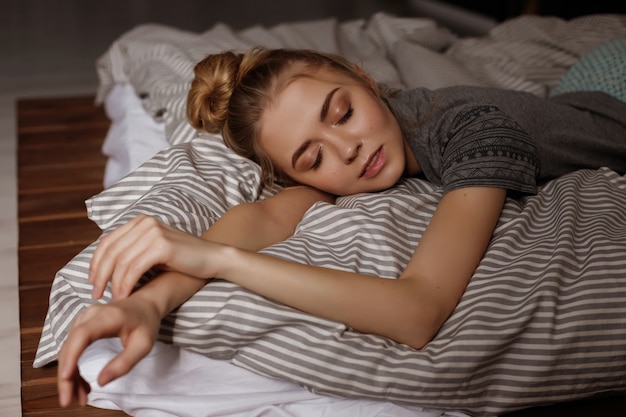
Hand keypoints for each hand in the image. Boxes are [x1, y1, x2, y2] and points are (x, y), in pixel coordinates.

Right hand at [57, 296, 160, 406]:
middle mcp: (90, 315)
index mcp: (108, 317)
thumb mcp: (144, 345)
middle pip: (70, 346)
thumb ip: (125, 362)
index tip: (65, 378)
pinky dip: (73, 368)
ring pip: (68, 351)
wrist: (144, 304)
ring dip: (69, 376)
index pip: (82, 335)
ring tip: (79, 398)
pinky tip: (81, 385)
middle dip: (66, 376)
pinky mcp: (81, 327)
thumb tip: (101, 382)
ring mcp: (83, 320)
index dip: (70, 357)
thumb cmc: (146, 323)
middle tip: (69, 401)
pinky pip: (72, 349)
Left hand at [90, 215, 221, 299]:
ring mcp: (154, 232)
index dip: (96, 263)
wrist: (213, 259)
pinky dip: (126, 284)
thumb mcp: (154, 250)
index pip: (108, 241)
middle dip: (100, 275)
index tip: (92, 282)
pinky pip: (134, 268)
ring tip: (113, 299)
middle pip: (111, 251)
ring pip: (121, 261)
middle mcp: (145, 223)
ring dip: (113, 283)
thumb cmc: (184, 260)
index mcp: (141, 221)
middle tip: (96, 294)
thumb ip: (133, 251)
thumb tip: (104, 268)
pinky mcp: (162, 245)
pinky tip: (125, 295)